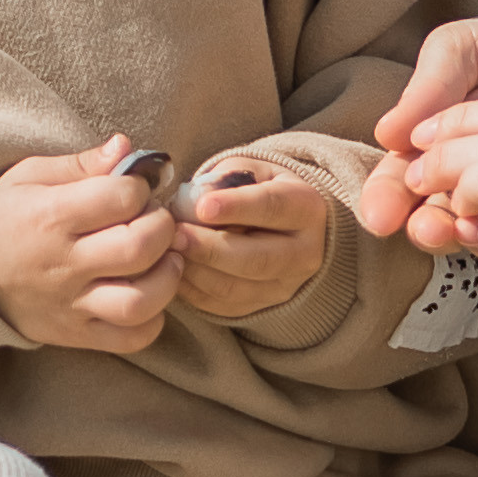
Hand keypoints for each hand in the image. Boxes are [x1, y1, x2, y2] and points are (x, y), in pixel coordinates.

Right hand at [0, 136, 184, 353]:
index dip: (141, 187)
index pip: (120, 198)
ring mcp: (71, 304)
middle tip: (156, 221)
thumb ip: (82, 163)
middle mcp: (63, 264)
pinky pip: (129, 339)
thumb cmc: (4, 219)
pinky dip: (152, 321)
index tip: (136, 188)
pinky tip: (149, 294)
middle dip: (163, 227)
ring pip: (139, 302)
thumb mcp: (29, 177)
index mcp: (51, 216)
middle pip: (138, 248)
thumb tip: (126, 146)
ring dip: (167, 278)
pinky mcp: (75, 334)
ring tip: (165, 259)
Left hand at [172, 159, 331, 319]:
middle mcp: (305, 253)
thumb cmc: (262, 190)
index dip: (237, 207)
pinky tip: (175, 269)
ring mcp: (286, 286)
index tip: (202, 206)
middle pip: (256, 259)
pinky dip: (193, 290)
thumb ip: (227, 178)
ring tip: (170, 250)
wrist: (287, 225)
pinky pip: (222, 306)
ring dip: (196, 271)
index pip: (273, 208)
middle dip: (210, 249)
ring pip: (236, 288)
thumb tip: (196, 201)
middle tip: (175, 236)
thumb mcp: (253, 170)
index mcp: (307, 208)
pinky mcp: (263, 306)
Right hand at [365, 15, 477, 250]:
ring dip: (455, 234)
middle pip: (424, 212)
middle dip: (417, 223)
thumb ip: (438, 76)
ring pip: (466, 232)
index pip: (399, 175)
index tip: (381, 213)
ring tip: (453, 228)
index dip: (384, 195)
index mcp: (434, 142)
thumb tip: (391, 132)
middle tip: (421, 226)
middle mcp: (460, 181)